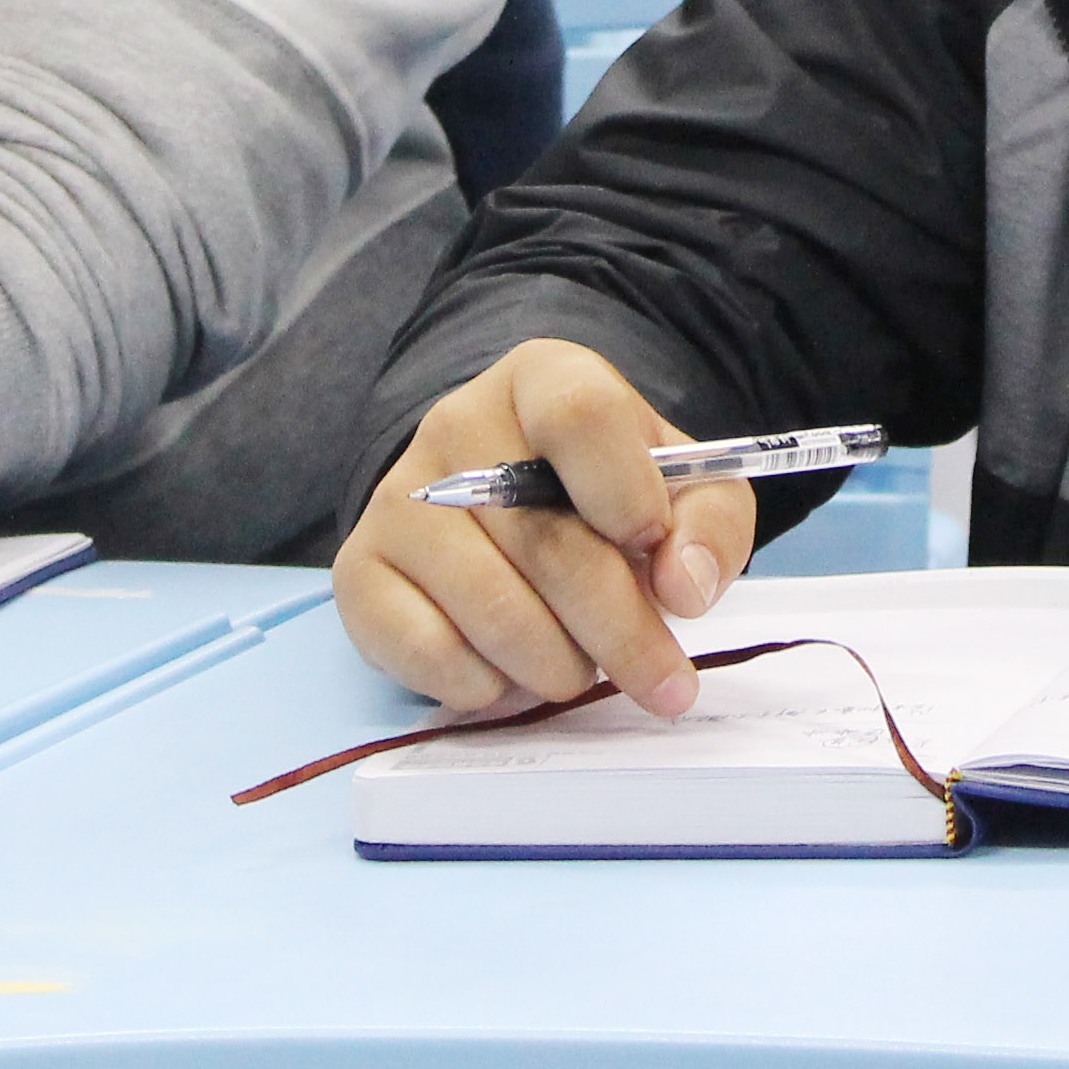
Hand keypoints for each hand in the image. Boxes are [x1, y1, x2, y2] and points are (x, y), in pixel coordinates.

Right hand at [332, 340, 762, 719]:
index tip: (656, 550)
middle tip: (664, 683)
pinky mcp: (360, 571)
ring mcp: (399, 498)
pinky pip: (427, 651)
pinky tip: (514, 677)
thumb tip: (684, 586)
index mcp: (542, 381)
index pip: (578, 413)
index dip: (626, 489)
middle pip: (542, 536)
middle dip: (619, 628)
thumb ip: (708, 525)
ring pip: (490, 606)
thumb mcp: (683, 491)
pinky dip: (488, 687)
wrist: (507, 505)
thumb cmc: (607, 497)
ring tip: (583, 670)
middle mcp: (456, 424)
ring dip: (558, 666)